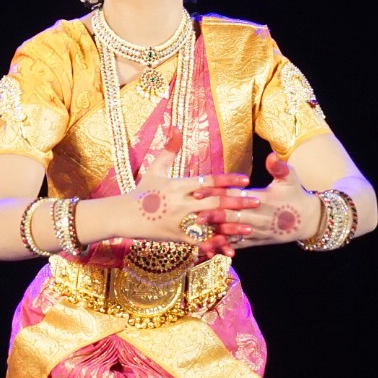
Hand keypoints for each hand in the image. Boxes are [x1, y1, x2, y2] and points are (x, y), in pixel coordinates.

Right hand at [127, 129, 258, 258]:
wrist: (121, 215)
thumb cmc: (140, 191)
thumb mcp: (154, 169)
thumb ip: (169, 150)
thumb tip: (175, 127)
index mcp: (178, 185)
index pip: (208, 181)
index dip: (228, 180)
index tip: (246, 180)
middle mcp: (180, 202)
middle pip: (214, 202)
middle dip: (237, 202)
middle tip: (256, 201)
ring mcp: (178, 221)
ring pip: (209, 224)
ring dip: (230, 227)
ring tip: (249, 229)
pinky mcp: (175, 236)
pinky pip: (198, 242)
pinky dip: (213, 246)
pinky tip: (229, 250)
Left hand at [196, 152, 321, 252]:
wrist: (307, 220)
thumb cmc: (296, 195)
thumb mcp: (291, 178)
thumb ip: (280, 168)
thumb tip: (272, 156)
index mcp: (262, 199)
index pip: (235, 195)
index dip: (217, 193)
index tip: (200, 191)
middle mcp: (257, 217)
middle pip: (231, 216)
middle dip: (212, 216)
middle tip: (194, 215)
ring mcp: (256, 231)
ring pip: (232, 233)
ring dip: (215, 234)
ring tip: (198, 234)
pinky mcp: (256, 241)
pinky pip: (238, 245)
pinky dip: (224, 247)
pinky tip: (209, 248)